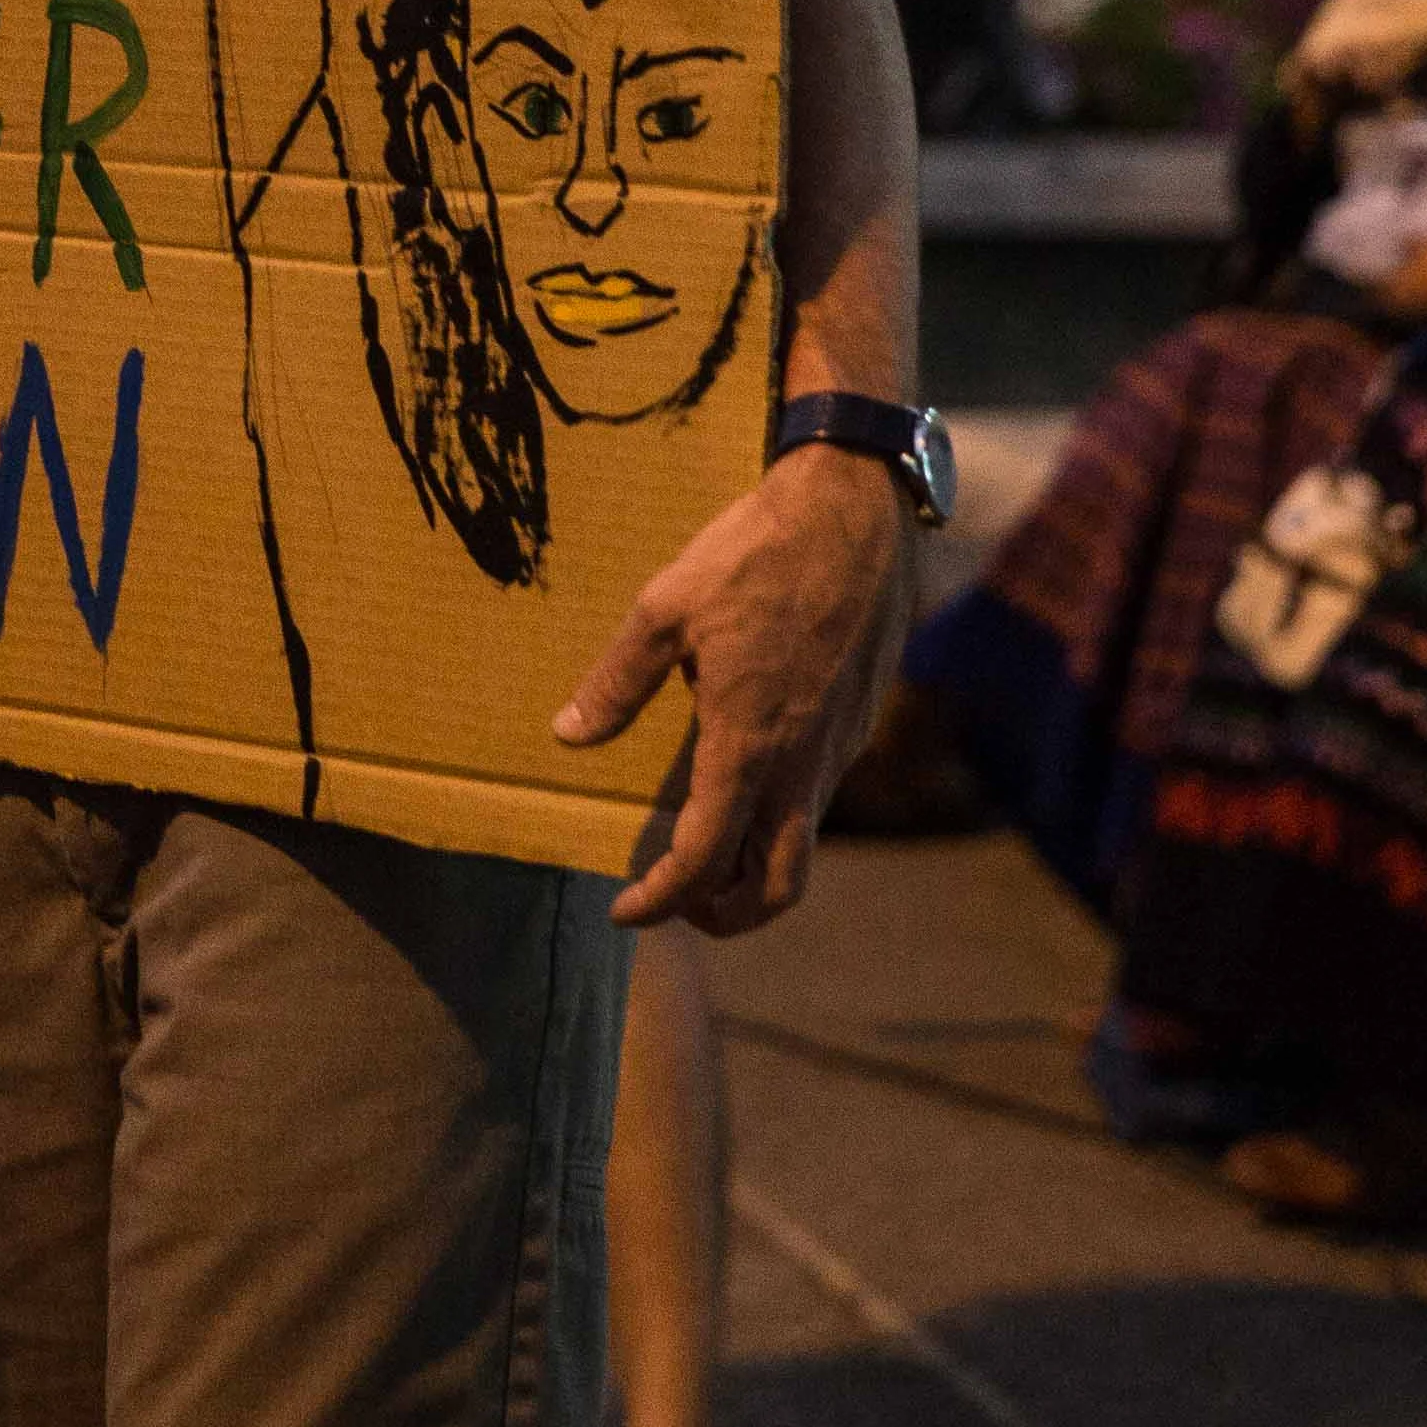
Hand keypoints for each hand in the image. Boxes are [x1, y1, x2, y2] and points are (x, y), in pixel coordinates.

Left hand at [559, 436, 906, 932]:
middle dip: (724, 915)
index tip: (624, 909)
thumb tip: (570, 735)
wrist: (856, 510)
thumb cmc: (758, 552)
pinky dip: (776, 815)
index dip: (660, 900)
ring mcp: (838, 746)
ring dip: (750, 866)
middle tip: (675, 902)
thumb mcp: (667, 609)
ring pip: (801, 843)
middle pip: (777, 888)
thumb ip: (618, 682)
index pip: (705, 861)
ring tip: (700, 844)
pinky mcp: (856, 722)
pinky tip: (741, 771)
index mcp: (748, 744)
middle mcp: (803, 763)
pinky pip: (817, 796)